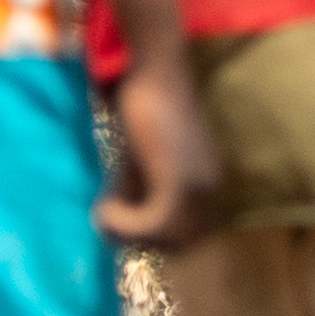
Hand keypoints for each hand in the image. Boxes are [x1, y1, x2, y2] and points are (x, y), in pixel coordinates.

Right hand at [98, 46, 224, 248]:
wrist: (154, 71)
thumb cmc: (145, 108)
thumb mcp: (140, 163)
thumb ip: (137, 193)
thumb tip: (115, 229)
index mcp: (208, 187)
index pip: (187, 237)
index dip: (150, 237)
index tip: (121, 222)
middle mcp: (211, 190)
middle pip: (178, 244)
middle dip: (139, 238)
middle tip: (108, 217)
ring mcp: (197, 187)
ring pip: (164, 238)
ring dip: (127, 231)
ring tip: (104, 209)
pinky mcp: (177, 181)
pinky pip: (152, 224)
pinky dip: (123, 222)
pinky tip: (103, 207)